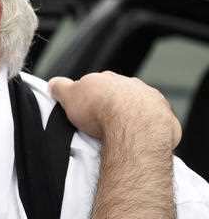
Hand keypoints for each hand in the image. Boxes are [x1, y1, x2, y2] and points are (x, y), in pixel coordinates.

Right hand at [50, 71, 180, 149]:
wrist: (133, 126)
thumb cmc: (101, 111)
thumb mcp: (69, 96)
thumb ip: (60, 87)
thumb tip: (54, 83)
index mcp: (107, 78)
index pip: (96, 84)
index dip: (90, 97)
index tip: (85, 110)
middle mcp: (131, 85)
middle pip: (119, 95)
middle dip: (111, 106)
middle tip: (101, 124)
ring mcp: (151, 100)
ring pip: (139, 107)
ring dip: (131, 118)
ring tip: (119, 135)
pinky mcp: (165, 118)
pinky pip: (155, 124)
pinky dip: (147, 131)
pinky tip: (137, 140)